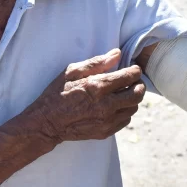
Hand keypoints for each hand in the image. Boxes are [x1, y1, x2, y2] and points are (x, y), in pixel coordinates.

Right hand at [29, 49, 145, 143]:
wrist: (47, 122)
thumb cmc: (57, 93)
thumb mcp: (72, 71)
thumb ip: (97, 62)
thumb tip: (117, 54)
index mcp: (97, 86)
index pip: (129, 76)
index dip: (135, 70)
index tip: (133, 68)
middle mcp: (106, 105)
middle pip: (137, 94)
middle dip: (139, 84)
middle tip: (134, 81)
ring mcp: (107, 121)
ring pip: (134, 108)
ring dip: (132, 98)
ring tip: (124, 93)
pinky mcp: (106, 132)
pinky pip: (126, 120)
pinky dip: (125, 111)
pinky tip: (116, 106)